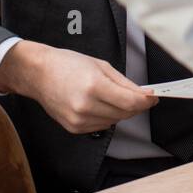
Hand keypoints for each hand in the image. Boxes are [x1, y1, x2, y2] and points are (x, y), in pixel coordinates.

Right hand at [0, 41, 156, 134]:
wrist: (39, 74)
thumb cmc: (68, 65)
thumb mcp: (101, 66)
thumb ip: (124, 83)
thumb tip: (144, 94)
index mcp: (94, 86)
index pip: (130, 102)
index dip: (146, 101)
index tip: (154, 97)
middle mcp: (85, 106)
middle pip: (124, 113)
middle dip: (136, 105)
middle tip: (140, 96)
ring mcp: (78, 119)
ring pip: (114, 121)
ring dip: (121, 111)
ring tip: (114, 96)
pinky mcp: (74, 128)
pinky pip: (101, 126)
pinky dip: (107, 117)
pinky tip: (101, 104)